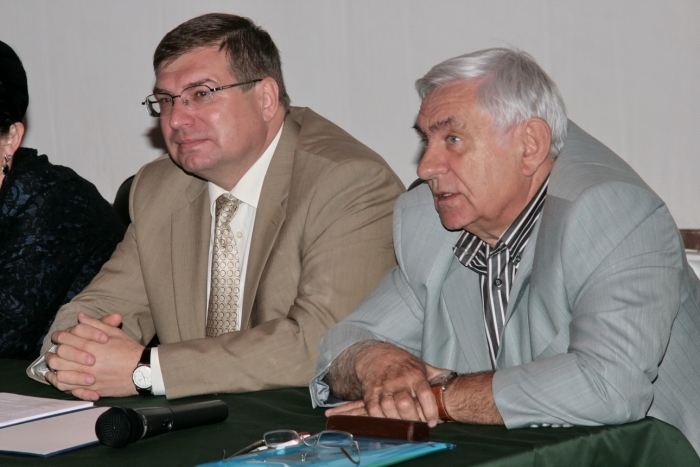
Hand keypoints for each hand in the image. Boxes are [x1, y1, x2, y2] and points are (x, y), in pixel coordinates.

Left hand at [45, 312, 142, 399]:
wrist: (142, 371)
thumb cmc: (130, 350)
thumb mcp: (115, 333)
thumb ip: (96, 324)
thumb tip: (81, 316)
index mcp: (92, 346)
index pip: (66, 339)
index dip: (59, 336)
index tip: (59, 338)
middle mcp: (87, 362)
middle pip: (59, 357)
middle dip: (53, 354)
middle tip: (52, 353)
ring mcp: (88, 377)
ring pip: (60, 374)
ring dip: (53, 370)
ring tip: (52, 367)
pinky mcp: (91, 389)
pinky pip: (68, 389)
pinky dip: (60, 384)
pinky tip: (58, 380)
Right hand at [326, 342, 441, 426]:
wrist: (375, 355)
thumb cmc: (403, 365)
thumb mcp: (421, 366)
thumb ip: (437, 376)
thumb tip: (457, 381)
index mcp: (414, 375)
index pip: (425, 393)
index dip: (430, 410)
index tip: (433, 422)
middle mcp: (398, 381)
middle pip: (405, 404)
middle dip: (412, 419)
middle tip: (417, 426)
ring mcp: (383, 387)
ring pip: (388, 408)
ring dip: (396, 421)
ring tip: (403, 425)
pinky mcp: (370, 393)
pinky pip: (373, 410)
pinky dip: (380, 419)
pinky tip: (388, 421)